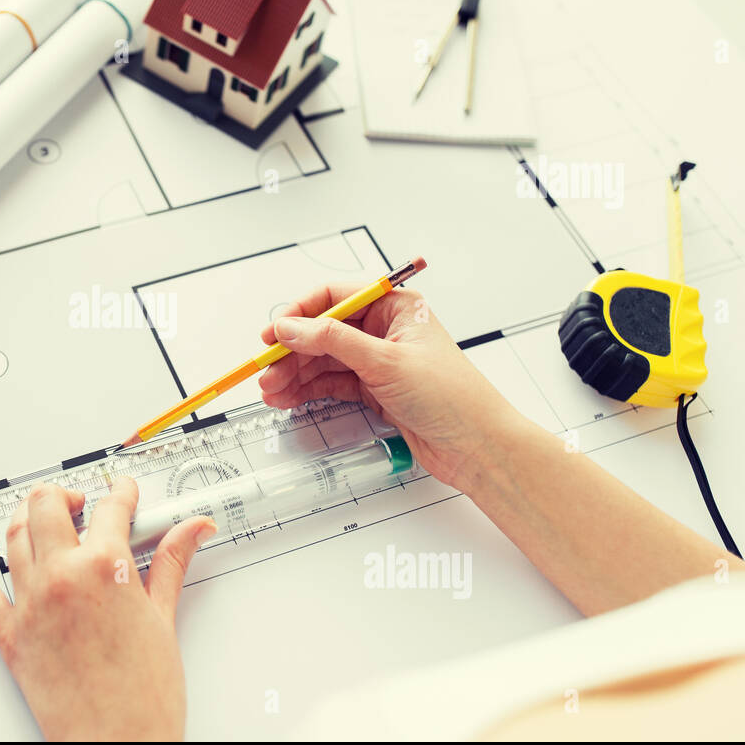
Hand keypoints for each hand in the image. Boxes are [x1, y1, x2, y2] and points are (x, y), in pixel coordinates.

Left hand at [0, 478, 214, 740]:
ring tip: (41, 512)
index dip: (121, 493)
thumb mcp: (164, 619)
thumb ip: (171, 564)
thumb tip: (192, 530)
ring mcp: (31, 603)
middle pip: (48, 506)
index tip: (124, 491)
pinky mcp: (10, 634)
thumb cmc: (144, 695)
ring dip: (26, 514)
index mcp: (103, 568)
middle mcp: (61, 576)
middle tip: (83, 502)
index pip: (110, 509)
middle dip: (67, 495)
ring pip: (14, 535)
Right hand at [257, 283, 522, 490]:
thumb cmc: (451, 397)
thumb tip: (292, 327)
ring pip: (324, 360)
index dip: (299, 314)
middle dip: (292, 352)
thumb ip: (333, 341)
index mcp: (394, 307)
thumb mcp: (385, 361)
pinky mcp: (375, 389)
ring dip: (295, 375)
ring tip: (271, 391)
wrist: (477, 446)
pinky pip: (332, 383)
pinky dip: (308, 390)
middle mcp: (385, 330)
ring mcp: (379, 361)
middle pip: (324, 332)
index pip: (334, 298)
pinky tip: (288, 398)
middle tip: (267, 371)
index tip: (273, 334)